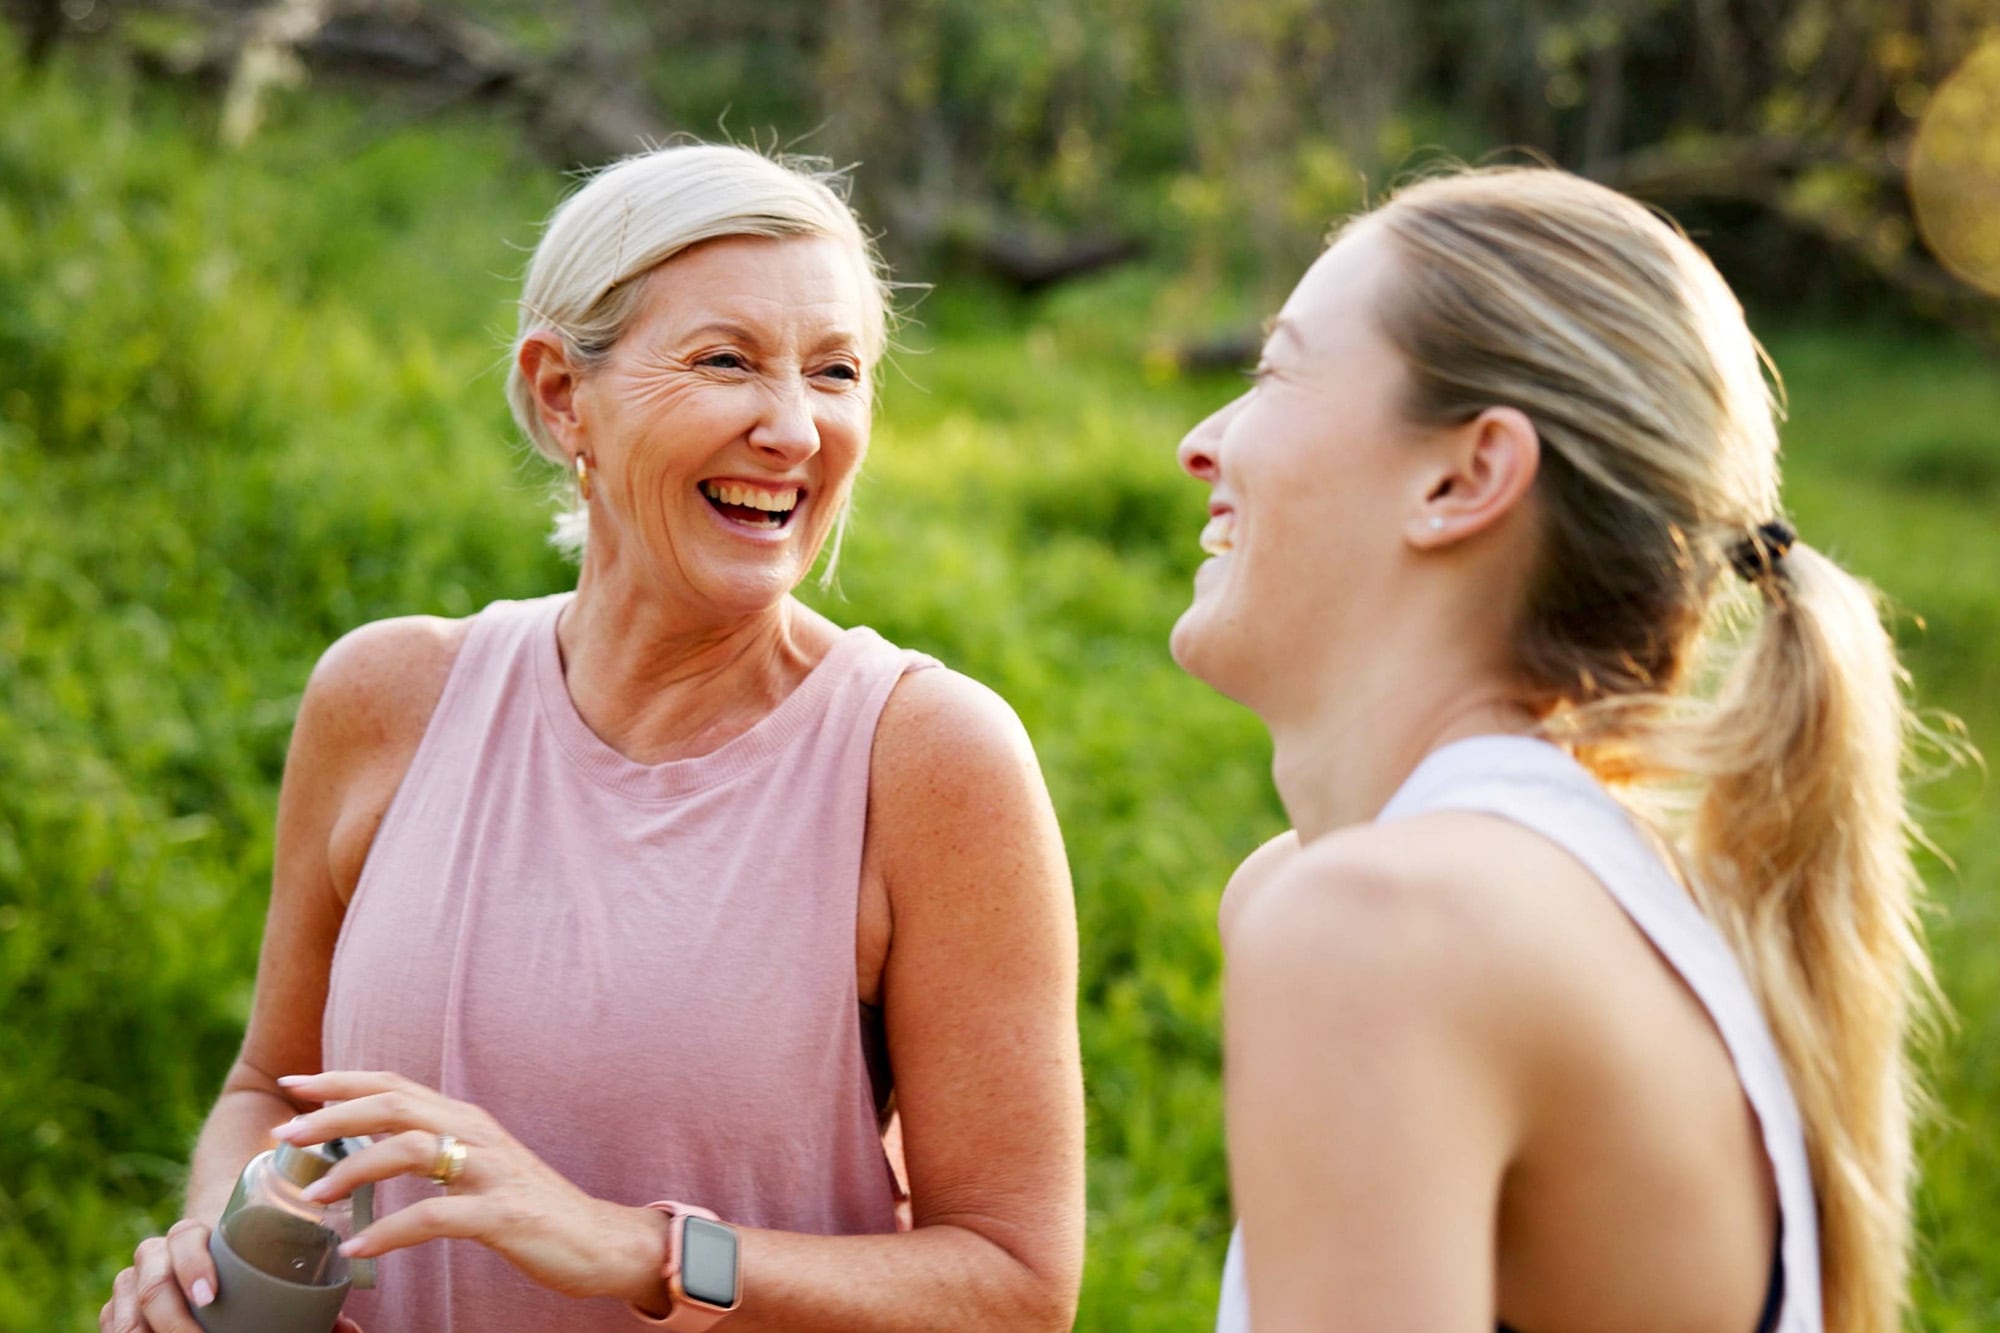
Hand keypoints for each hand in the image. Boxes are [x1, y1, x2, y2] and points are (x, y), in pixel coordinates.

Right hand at [99, 1222, 364, 1332]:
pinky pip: (112, 1320)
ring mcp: (132, 1281)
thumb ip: (305, 1300)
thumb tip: (352, 1332)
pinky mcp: (120, 1305)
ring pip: (126, 1305)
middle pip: (151, 1280)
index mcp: (194, 1233)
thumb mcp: (266, 1271)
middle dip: (172, 1318)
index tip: (211, 1296)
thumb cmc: (244, 1262)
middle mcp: (155, 1254)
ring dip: (141, 1328)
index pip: (184, 1238)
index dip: (192, 1265)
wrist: (199, 1247)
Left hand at [271, 1070, 661, 1304]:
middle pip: (395, 1106)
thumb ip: (436, 1151)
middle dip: (333, 1114)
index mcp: (467, 1119)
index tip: (293, 1082)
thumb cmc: (531, 1208)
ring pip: (411, 1150)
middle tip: (284, 1132)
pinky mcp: (503, 1212)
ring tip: (314, 1196)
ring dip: (354, 1169)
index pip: (395, 1085)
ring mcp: (492, 1170)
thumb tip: (373, 1151)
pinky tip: (358, 1248)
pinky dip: (390, 1231)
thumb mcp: (479, 1167)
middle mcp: (477, 1133)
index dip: (342, 1080)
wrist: (599, 1241)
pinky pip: (436, 1216)